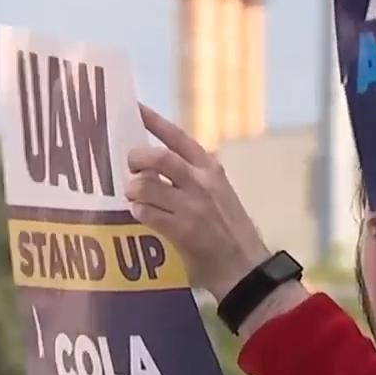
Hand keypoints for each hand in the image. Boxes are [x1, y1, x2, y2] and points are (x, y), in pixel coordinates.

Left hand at [126, 105, 271, 300]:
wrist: (245, 267)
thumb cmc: (230, 230)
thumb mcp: (220, 192)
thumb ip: (195, 176)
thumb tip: (157, 166)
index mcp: (211, 168)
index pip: (178, 137)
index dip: (153, 121)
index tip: (134, 107)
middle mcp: (202, 182)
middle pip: (159, 157)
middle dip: (137, 159)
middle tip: (130, 167)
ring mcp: (193, 206)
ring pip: (147, 186)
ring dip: (134, 190)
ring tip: (134, 196)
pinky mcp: (183, 230)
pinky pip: (148, 214)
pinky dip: (139, 212)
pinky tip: (140, 214)